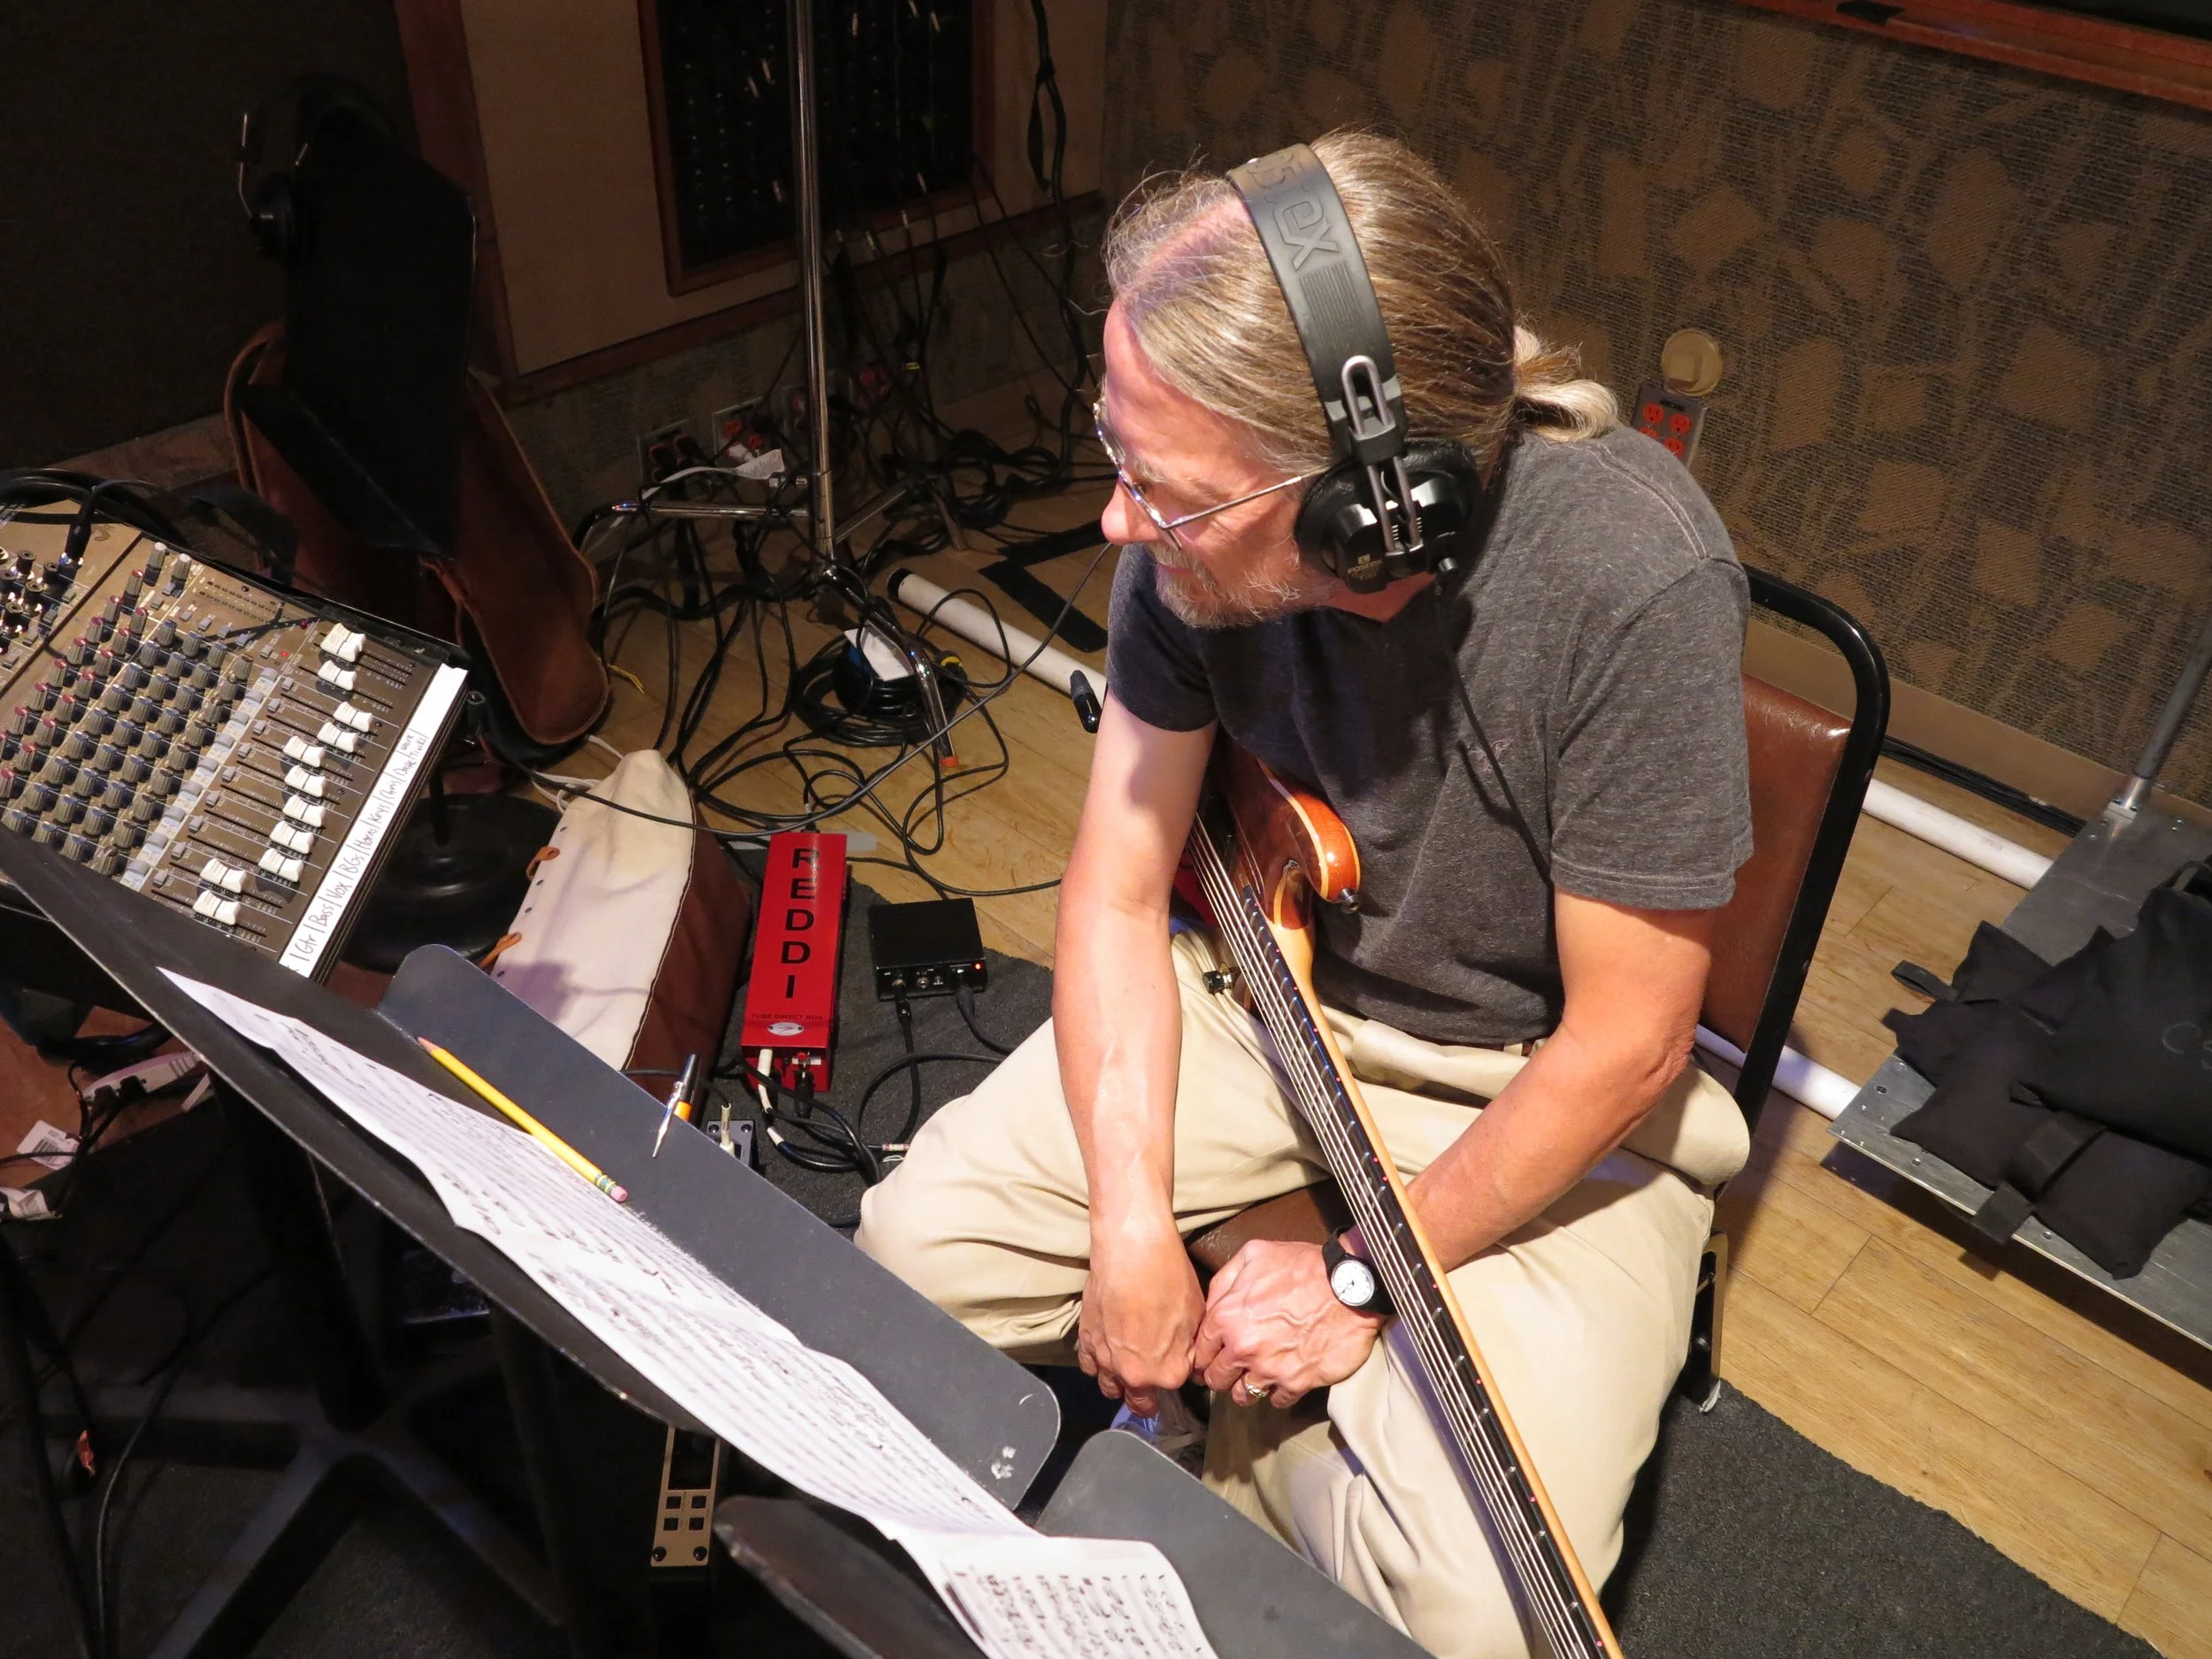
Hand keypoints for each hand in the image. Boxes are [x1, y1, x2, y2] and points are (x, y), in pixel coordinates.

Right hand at [1077, 1217, 1204, 1416]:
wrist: (1132, 1250)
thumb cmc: (1170, 1277)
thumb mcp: (1196, 1314)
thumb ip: (1190, 1346)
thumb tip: (1188, 1358)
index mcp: (1168, 1372)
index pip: (1177, 1383)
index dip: (1180, 1369)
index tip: (1180, 1361)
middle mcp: (1135, 1374)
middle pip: (1141, 1400)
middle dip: (1149, 1397)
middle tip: (1153, 1389)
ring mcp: (1107, 1360)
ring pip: (1111, 1389)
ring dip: (1121, 1386)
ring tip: (1128, 1376)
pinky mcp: (1086, 1341)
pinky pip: (1090, 1367)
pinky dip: (1098, 1365)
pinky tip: (1106, 1356)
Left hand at [1193, 1240, 1385, 1409]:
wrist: (1349, 1286)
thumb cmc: (1301, 1266)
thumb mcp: (1254, 1255)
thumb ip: (1224, 1280)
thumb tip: (1212, 1304)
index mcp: (1227, 1317)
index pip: (1200, 1351)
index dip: (1202, 1357)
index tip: (1208, 1360)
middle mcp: (1242, 1348)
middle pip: (1217, 1379)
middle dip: (1220, 1376)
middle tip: (1230, 1372)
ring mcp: (1269, 1369)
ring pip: (1243, 1396)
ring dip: (1246, 1389)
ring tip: (1254, 1379)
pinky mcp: (1296, 1383)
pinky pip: (1277, 1400)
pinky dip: (1277, 1393)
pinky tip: (1282, 1380)